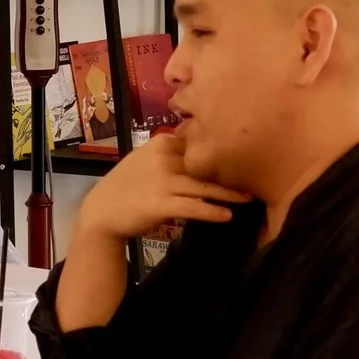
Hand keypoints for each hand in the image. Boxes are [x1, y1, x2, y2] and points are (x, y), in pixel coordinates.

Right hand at [78, 132, 247, 245]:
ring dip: (229, 193)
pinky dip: (212, 212)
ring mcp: (162, 181)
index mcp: (161, 142)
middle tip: (257, 174)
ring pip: (204, 186)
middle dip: (231, 170)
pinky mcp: (161, 204)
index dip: (222, 148)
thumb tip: (202, 147)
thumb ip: (171, 153)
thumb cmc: (126, 186)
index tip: (245, 152)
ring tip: (250, 197)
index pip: (199, 142)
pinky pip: (194, 207)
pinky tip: (227, 216)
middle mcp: (163, 158)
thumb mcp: (146, 160)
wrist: (102, 212)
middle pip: (205, 163)